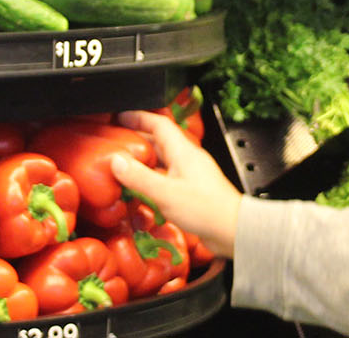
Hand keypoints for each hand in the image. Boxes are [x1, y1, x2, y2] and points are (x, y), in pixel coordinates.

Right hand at [110, 110, 241, 257]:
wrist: (232, 230)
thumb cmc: (206, 209)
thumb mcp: (165, 193)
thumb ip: (139, 177)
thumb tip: (116, 161)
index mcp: (183, 152)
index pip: (160, 125)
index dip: (140, 118)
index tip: (122, 117)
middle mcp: (188, 160)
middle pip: (160, 142)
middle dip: (138, 140)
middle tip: (118, 143)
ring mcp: (190, 176)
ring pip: (163, 162)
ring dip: (144, 162)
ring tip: (124, 167)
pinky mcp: (192, 192)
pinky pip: (167, 179)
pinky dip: (152, 181)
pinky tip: (143, 192)